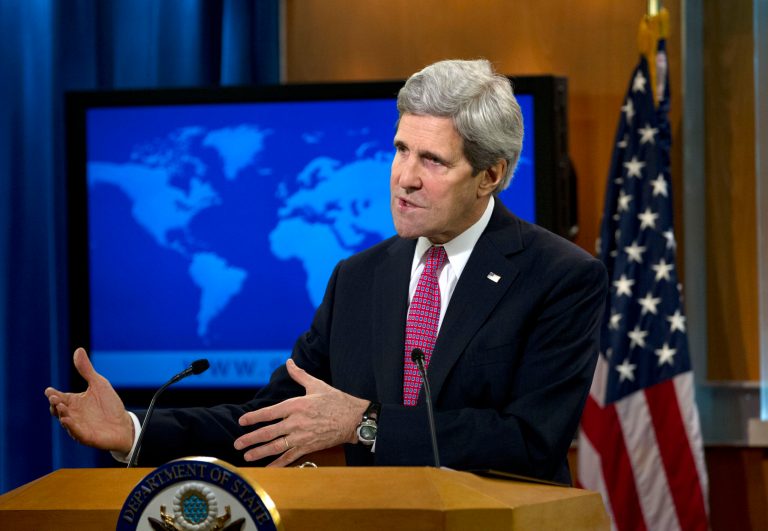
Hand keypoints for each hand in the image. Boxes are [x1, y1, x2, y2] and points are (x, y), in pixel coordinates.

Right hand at [45, 348, 133, 453]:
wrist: (124, 424)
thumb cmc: (109, 405)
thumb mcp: (99, 384)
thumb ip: (87, 370)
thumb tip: (78, 350)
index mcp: (74, 402)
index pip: (59, 397)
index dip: (53, 394)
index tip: (49, 390)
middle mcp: (73, 414)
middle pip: (58, 409)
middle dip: (55, 404)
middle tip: (55, 398)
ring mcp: (78, 426)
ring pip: (66, 421)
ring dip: (62, 415)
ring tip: (62, 407)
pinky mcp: (86, 437)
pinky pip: (76, 433)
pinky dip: (71, 427)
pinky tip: (67, 421)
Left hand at [234, 358, 367, 466]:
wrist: (353, 418)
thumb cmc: (336, 400)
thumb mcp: (316, 384)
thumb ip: (299, 374)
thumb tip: (289, 362)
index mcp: (296, 405)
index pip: (270, 412)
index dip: (254, 417)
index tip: (242, 421)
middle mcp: (296, 422)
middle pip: (269, 432)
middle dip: (251, 438)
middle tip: (238, 443)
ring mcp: (302, 436)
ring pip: (277, 446)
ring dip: (260, 452)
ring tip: (247, 456)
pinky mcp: (309, 446)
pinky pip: (290, 457)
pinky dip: (278, 463)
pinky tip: (268, 468)